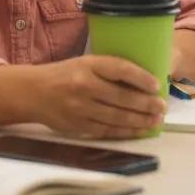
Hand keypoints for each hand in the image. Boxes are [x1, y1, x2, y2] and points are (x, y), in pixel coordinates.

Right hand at [29, 55, 165, 139]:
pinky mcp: (78, 126)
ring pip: (117, 116)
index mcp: (87, 64)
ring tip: (156, 120)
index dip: (141, 77)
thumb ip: (107, 70)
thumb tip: (142, 82)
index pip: (120, 69)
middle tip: (162, 106)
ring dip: (140, 120)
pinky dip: (125, 131)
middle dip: (146, 103)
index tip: (156, 84)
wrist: (33, 92)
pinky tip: (139, 130)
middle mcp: (84, 85)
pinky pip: (107, 130)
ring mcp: (80, 107)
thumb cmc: (64, 75)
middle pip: (122, 96)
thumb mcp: (84, 63)